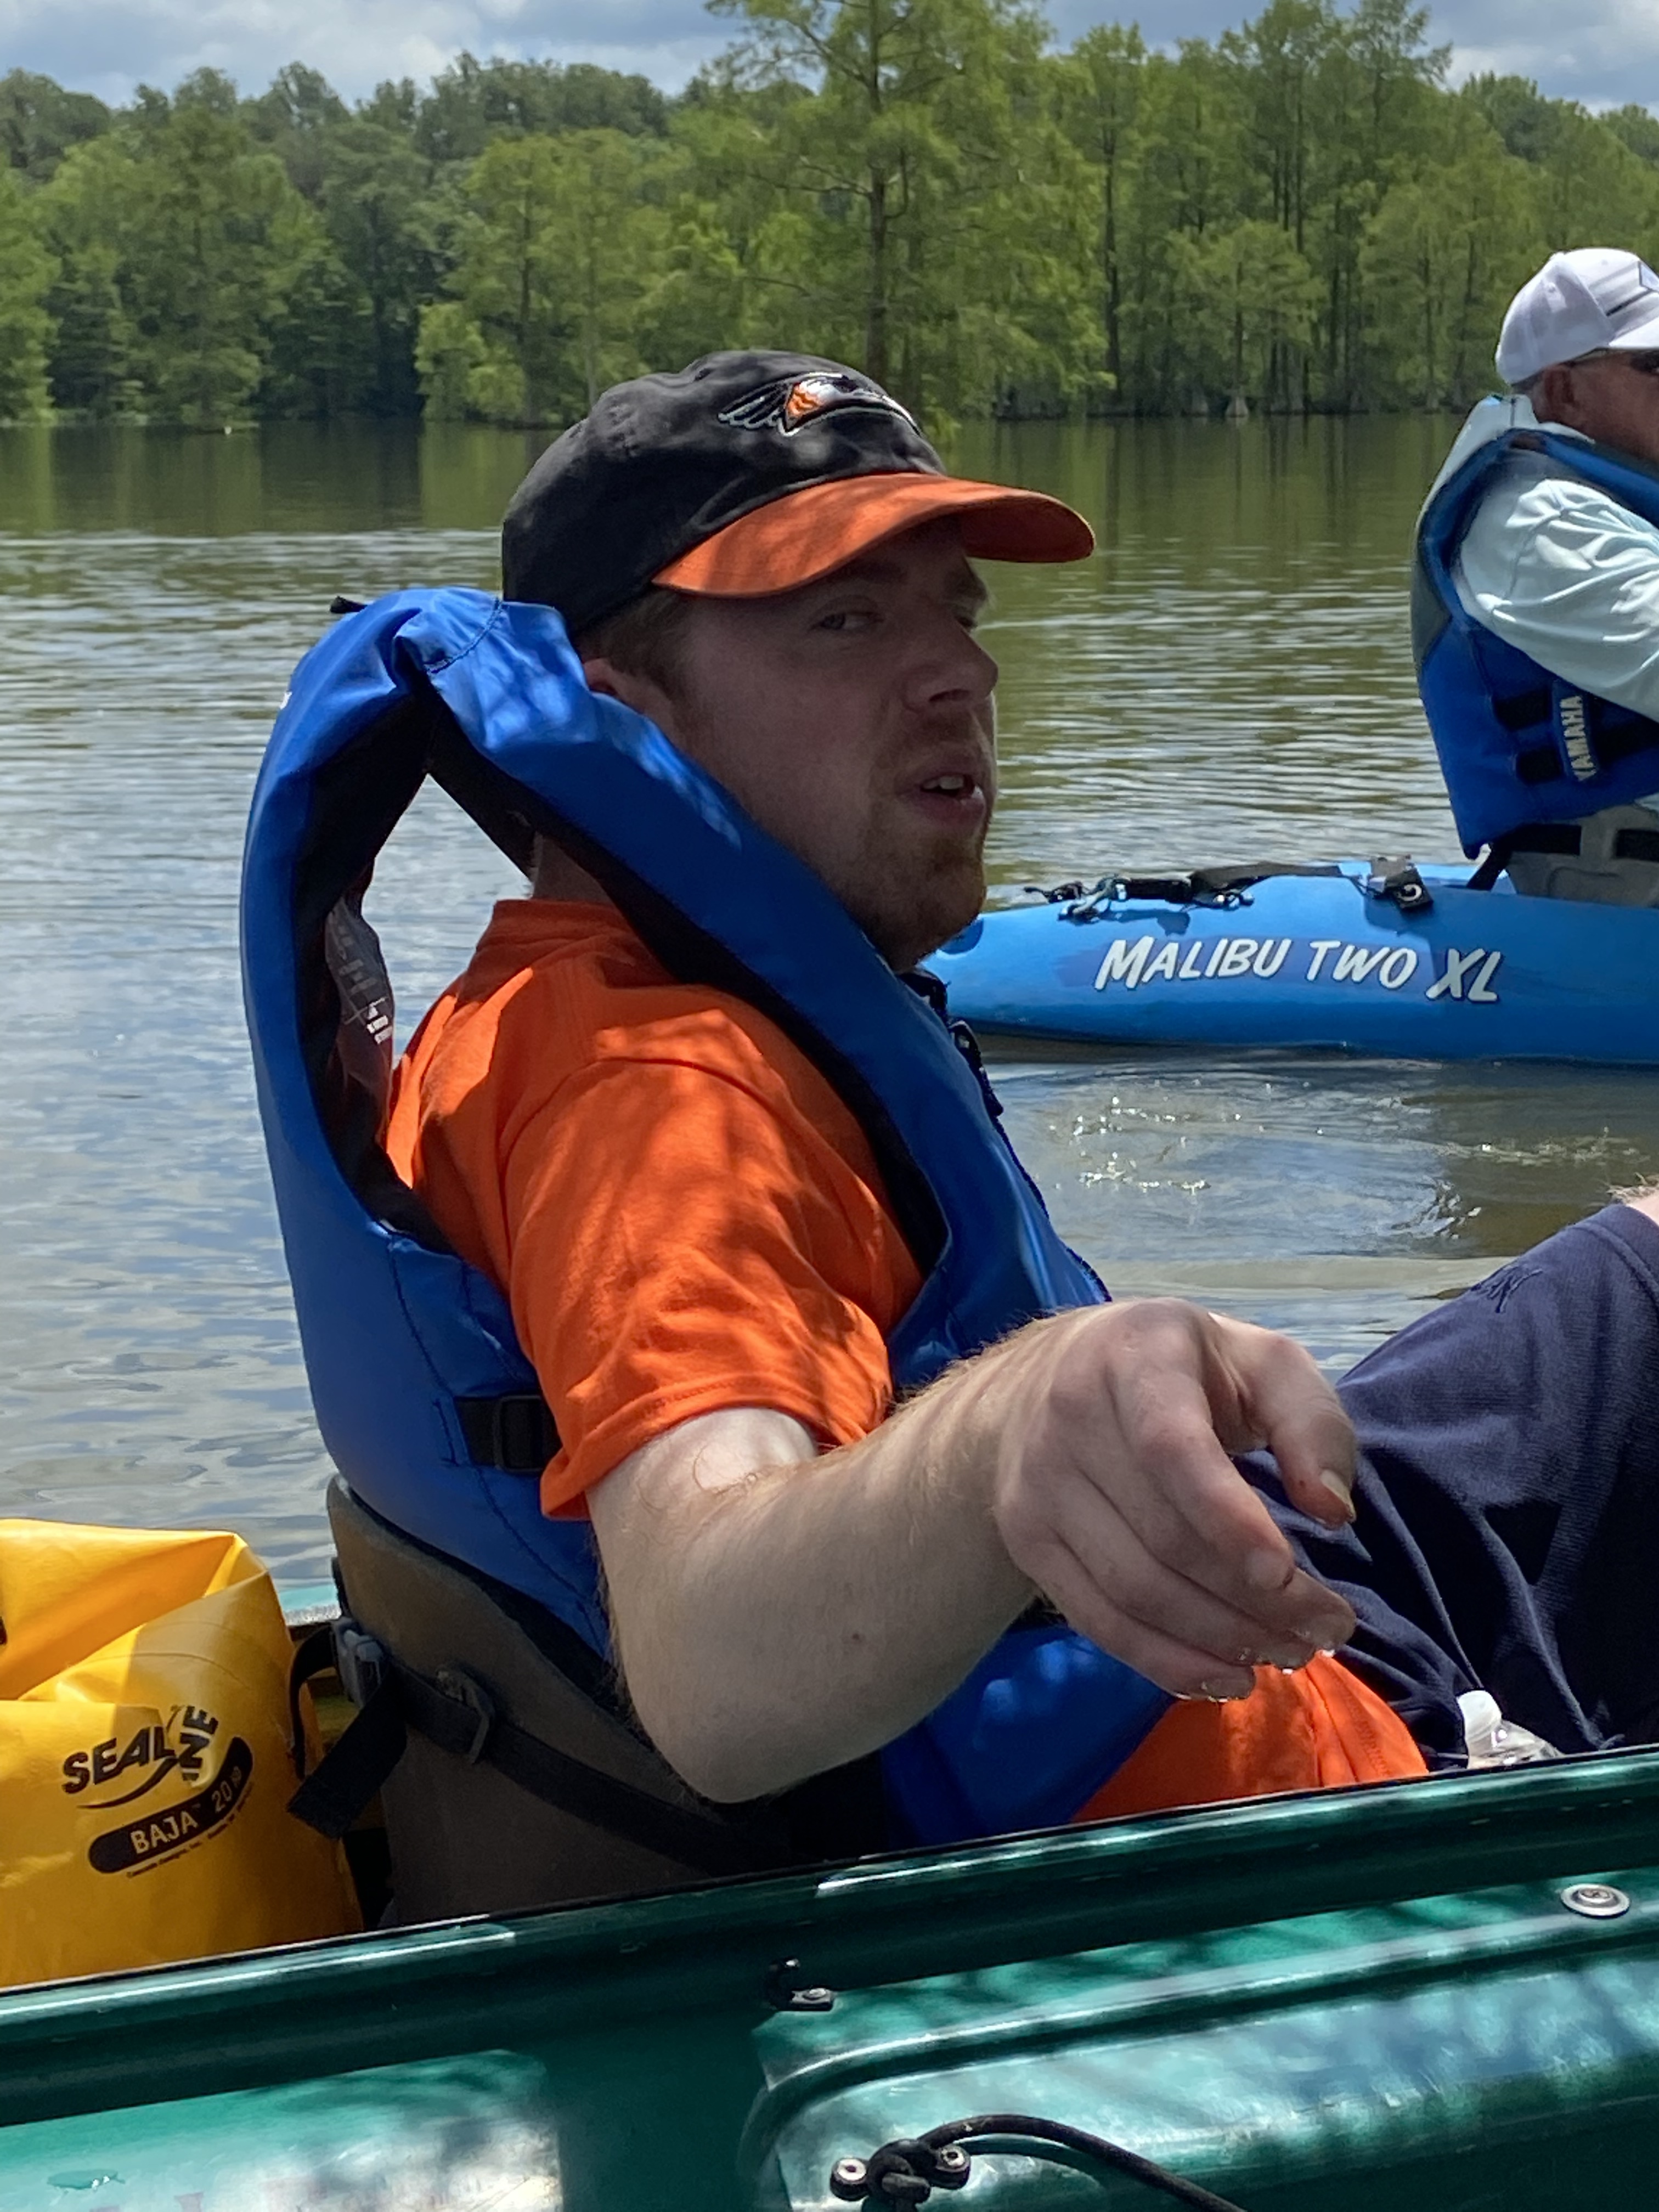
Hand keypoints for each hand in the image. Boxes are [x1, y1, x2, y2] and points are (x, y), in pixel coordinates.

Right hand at [986, 1300, 1357, 1700]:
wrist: (1049, 1377)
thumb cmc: (1185, 1372)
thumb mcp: (1264, 1363)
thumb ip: (1312, 1423)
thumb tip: (1332, 1512)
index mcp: (1133, 1357)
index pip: (1170, 1446)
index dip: (1227, 1518)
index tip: (1286, 1574)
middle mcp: (1069, 1418)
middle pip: (1163, 1536)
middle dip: (1256, 1599)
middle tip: (1329, 1628)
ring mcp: (1037, 1485)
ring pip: (1133, 1590)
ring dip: (1221, 1638)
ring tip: (1290, 1652)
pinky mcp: (1027, 1541)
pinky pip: (1099, 1621)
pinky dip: (1167, 1662)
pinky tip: (1226, 1675)